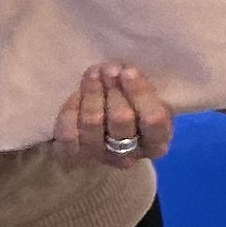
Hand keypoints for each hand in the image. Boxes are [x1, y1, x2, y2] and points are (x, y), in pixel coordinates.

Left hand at [51, 60, 168, 168]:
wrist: (102, 137)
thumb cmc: (134, 113)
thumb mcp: (149, 104)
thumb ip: (144, 92)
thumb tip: (126, 70)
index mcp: (156, 143)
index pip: (153, 120)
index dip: (140, 93)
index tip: (128, 71)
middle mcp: (129, 155)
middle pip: (121, 120)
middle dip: (114, 89)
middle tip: (109, 68)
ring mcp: (99, 157)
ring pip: (92, 123)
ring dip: (92, 93)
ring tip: (93, 73)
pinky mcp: (74, 156)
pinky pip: (69, 131)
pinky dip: (72, 109)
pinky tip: (77, 93)